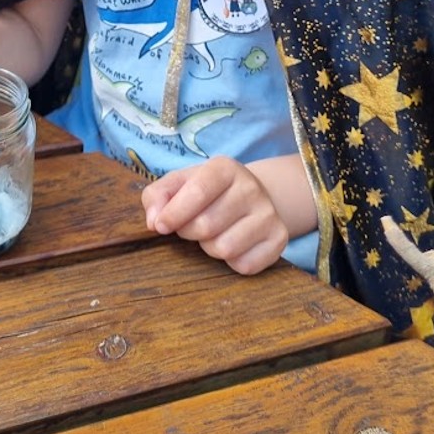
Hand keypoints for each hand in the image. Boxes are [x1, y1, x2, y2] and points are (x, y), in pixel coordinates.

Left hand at [141, 155, 289, 274]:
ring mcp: (269, 213)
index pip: (197, 191)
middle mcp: (251, 187)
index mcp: (225, 168)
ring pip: (225, 249)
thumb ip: (157, 196)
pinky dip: (231, 263)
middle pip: (206, 226)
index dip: (174, 213)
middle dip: (189, 232)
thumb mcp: (179, 184)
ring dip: (209, 248)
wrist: (250, 197)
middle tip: (191, 226)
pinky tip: (233, 244)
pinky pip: (244, 265)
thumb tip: (154, 221)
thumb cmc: (206, 192)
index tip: (160, 226)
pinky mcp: (279, 239)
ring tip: (213, 234)